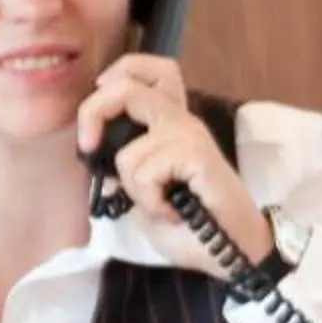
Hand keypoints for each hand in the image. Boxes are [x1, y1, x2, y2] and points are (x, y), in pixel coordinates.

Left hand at [74, 54, 274, 274]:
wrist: (232, 251)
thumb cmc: (193, 226)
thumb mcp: (145, 194)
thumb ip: (125, 167)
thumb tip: (95, 152)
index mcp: (171, 124)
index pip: (154, 71)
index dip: (120, 73)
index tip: (100, 97)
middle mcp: (181, 121)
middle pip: (128, 87)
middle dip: (93, 112)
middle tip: (89, 147)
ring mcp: (189, 135)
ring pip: (128, 152)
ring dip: (135, 190)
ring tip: (162, 205)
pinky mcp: (196, 153)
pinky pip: (146, 173)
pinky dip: (151, 201)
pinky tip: (175, 212)